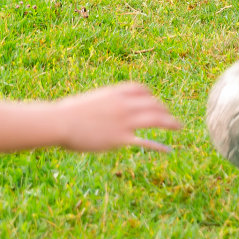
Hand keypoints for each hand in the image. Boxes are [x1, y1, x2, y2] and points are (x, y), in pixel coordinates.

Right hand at [53, 82, 180, 152]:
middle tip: (170, 117)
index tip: (154, 101)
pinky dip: (158, 145)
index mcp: (114, 92)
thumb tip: (97, 110)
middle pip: (152, 103)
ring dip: (170, 122)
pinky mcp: (120, 138)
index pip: (140, 89)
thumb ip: (99, 104)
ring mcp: (124, 120)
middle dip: (163, 110)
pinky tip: (168, 149)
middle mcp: (123, 104)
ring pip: (155, 119)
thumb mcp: (87, 102)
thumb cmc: (66, 113)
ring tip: (178, 126)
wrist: (60, 122)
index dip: (150, 96)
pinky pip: (145, 141)